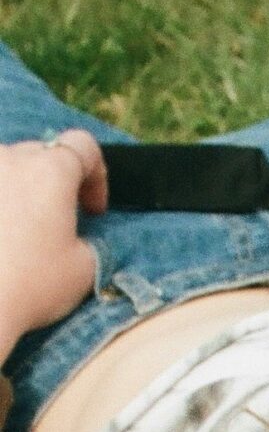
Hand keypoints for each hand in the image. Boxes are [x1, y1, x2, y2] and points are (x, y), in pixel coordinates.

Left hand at [0, 131, 107, 354]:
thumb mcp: (85, 269)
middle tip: (58, 224)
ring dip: (18, 192)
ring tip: (20, 232)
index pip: (83, 146)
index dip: (96, 176)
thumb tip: (77, 240)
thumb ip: (88, 242)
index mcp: (51, 170)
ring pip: (5, 171)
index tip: (93, 209)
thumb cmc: (31, 285)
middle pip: (40, 154)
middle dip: (54, 184)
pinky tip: (1, 240)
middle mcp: (8, 159)